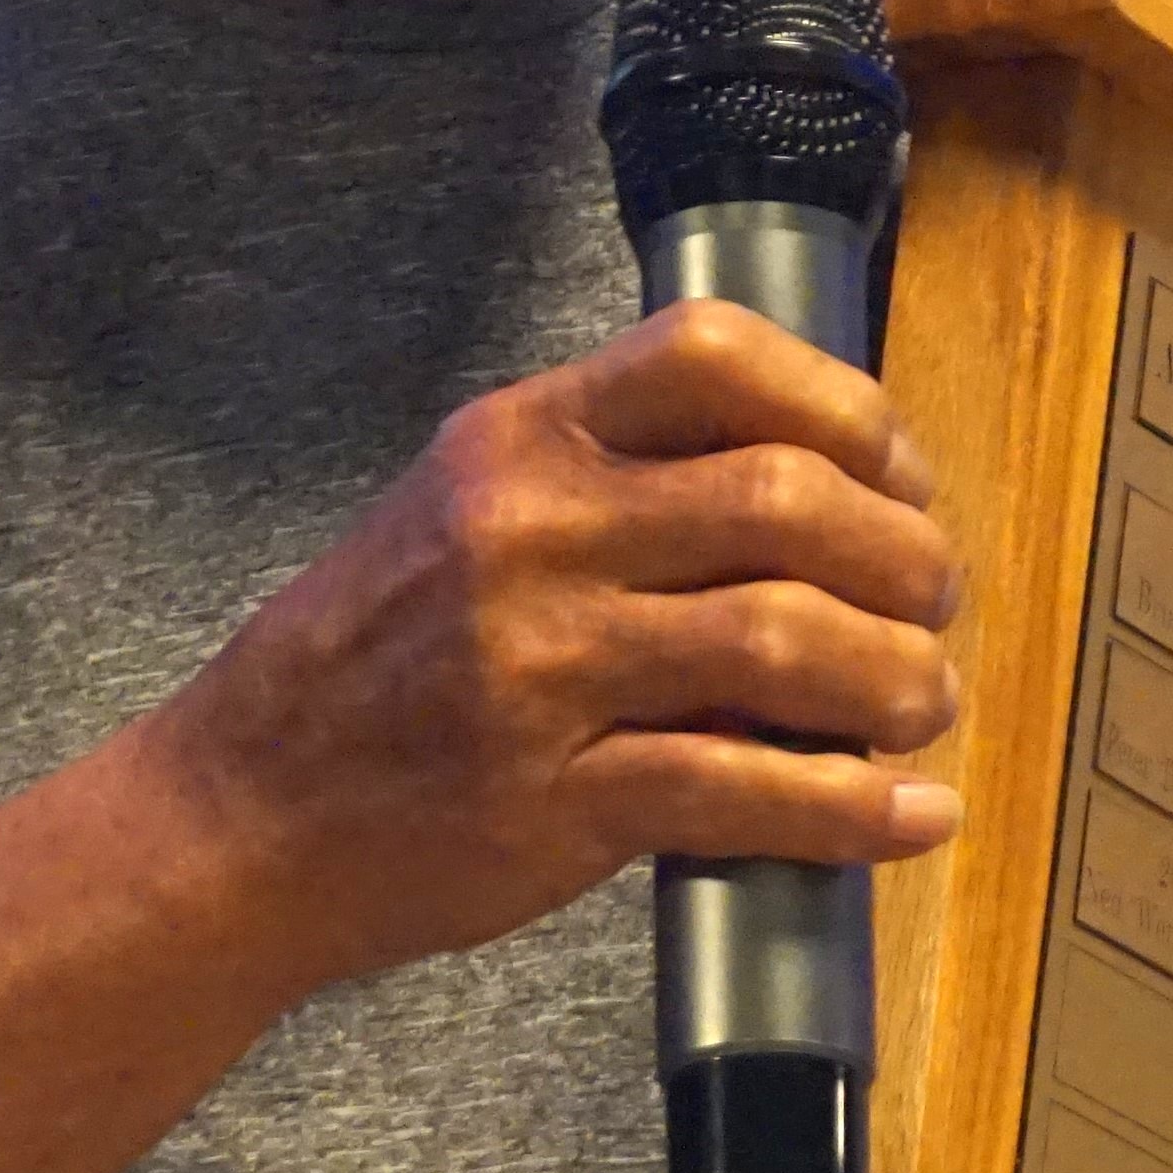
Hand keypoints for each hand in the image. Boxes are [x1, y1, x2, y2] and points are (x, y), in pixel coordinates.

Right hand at [145, 297, 961, 989]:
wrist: (242, 811)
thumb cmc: (368, 663)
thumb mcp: (461, 515)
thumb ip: (609, 485)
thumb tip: (816, 498)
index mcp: (516, 439)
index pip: (713, 356)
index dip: (845, 408)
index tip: (896, 475)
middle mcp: (529, 532)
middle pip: (784, 499)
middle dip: (902, 556)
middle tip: (930, 602)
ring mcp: (540, 666)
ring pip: (785, 639)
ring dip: (895, 679)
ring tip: (920, 703)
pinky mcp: (556, 799)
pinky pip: (747, 788)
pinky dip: (857, 810)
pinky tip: (907, 816)